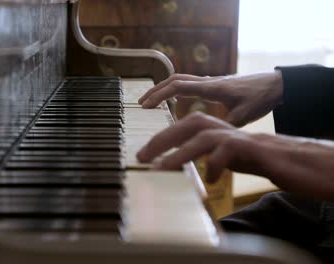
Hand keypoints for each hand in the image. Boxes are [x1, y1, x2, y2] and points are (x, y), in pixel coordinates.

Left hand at [136, 112, 333, 199]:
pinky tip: (210, 179)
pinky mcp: (254, 149)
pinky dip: (216, 163)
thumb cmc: (261, 160)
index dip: (161, 137)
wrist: (298, 162)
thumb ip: (205, 156)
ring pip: (204, 137)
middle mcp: (225, 129)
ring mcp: (239, 137)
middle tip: (141, 157)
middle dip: (162, 139)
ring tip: (161, 168)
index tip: (142, 154)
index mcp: (217, 129)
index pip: (184, 127)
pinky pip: (229, 151)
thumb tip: (178, 164)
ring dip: (179, 152)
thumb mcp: (226, 158)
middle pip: (189, 125)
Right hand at [138, 71, 283, 126]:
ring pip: (179, 80)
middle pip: (174, 80)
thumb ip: (224, 127)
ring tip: (150, 102)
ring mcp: (210, 82)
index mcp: (211, 88)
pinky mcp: (213, 85)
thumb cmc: (260, 99)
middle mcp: (207, 82)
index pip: (178, 87)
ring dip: (163, 89)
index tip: (146, 106)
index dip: (160, 95)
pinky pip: (187, 84)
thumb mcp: (243, 117)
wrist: (275, 85)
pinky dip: (173, 90)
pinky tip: (170, 101)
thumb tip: (208, 140)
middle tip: (141, 104)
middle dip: (155, 90)